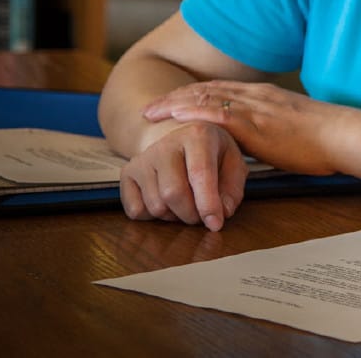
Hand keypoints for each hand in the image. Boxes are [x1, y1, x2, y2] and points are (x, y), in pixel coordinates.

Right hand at [119, 120, 247, 230]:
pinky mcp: (127, 173)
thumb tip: (224, 213)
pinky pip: (136, 210)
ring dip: (174, 216)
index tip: (215, 224)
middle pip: (172, 193)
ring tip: (186, 204)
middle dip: (190, 214)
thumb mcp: (233, 163)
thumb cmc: (212, 153)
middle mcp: (165, 144)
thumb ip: (233, 188)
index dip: (208, 204)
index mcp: (197, 136)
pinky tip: (166, 203)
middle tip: (201, 216)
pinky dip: (153, 217)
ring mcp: (142, 159)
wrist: (179, 138)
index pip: (199, 174)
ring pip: (155, 205)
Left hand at [142, 80, 342, 175]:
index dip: (192, 95)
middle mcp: (256, 95)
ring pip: (205, 98)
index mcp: (264, 96)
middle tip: (150, 107)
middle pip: (206, 90)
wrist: (342, 135)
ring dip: (175, 103)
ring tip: (151, 112)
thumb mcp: (293, 128)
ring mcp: (255, 106)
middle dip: (175, 97)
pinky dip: (193, 112)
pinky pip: (218, 113)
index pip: (220, 90)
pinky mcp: (256, 122)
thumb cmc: (324, 139)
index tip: (171, 102)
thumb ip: (273, 130)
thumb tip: (262, 142)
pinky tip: (176, 116)